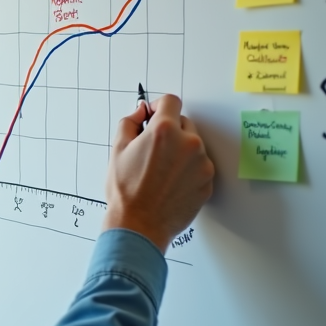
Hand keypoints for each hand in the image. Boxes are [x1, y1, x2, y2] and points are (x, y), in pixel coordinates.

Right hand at [102, 95, 213, 252]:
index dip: (159, 106)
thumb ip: (130, 122)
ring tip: (160, 171)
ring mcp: (202, 163)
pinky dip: (187, 169)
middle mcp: (188, 143)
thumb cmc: (126, 191)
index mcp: (165, 130)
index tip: (153, 115)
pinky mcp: (208, 181)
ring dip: (180, 151)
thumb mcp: (117, 149)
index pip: (171, 101)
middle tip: (152, 150)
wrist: (139, 224)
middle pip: (184, 122)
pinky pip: (199, 166)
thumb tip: (141, 111)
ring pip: (193, 145)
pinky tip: (170, 182)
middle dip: (169, 131)